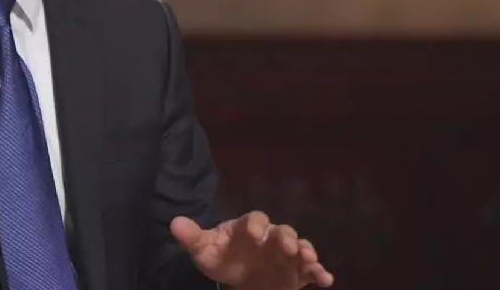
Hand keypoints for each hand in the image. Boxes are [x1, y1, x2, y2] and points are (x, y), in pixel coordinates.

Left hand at [171, 211, 333, 289]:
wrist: (236, 277)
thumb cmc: (222, 257)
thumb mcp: (204, 249)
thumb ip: (192, 237)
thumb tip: (173, 223)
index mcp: (249, 227)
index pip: (254, 219)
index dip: (255, 224)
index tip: (254, 233)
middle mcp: (271, 237)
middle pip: (282, 230)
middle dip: (286, 237)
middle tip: (287, 246)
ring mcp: (286, 254)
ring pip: (300, 247)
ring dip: (306, 252)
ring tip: (309, 259)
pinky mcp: (296, 273)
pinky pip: (311, 271)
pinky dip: (320, 273)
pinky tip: (325, 279)